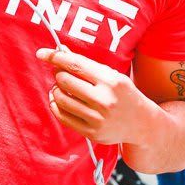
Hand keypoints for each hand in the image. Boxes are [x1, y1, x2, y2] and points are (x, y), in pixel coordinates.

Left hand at [36, 46, 161, 144]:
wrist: (143, 124)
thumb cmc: (124, 95)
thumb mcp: (112, 75)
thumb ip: (86, 65)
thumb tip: (60, 52)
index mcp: (111, 81)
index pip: (75, 65)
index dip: (55, 57)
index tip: (42, 53)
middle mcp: (104, 100)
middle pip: (64, 80)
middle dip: (58, 74)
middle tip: (60, 73)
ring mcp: (97, 119)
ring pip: (60, 98)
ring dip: (56, 90)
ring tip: (62, 88)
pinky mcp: (91, 133)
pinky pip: (62, 116)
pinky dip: (56, 105)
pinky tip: (61, 101)